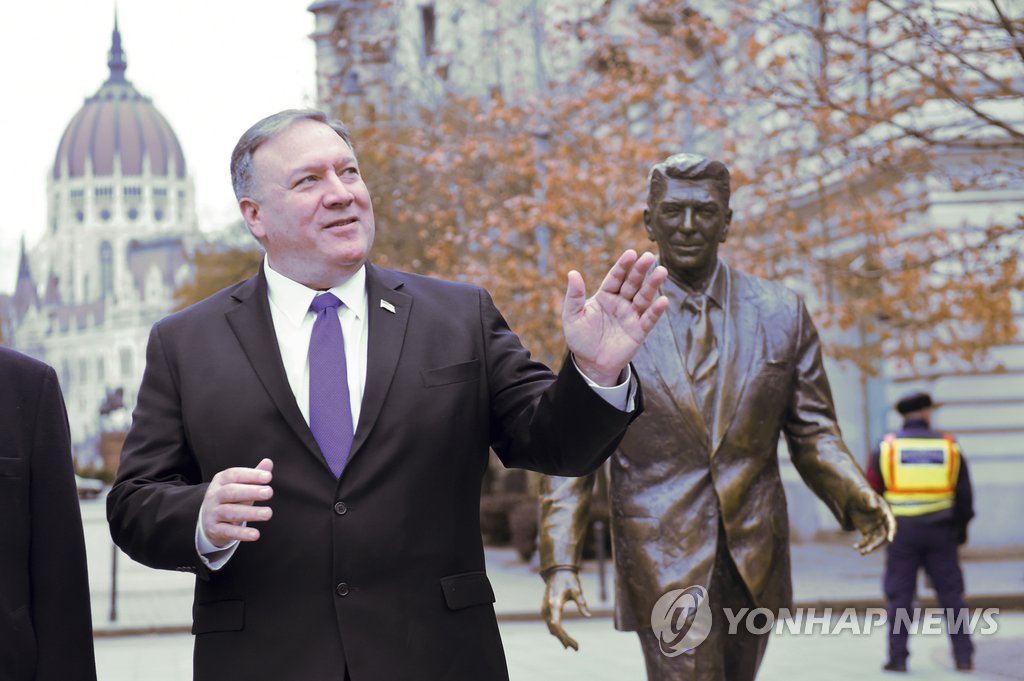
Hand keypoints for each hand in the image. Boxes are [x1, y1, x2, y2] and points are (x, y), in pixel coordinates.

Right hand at [200, 458, 273, 547]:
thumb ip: (254, 475)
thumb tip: (268, 462)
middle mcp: (214, 495)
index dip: (251, 475)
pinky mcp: (214, 529)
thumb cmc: (231, 499)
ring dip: (250, 513)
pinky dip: (242, 533)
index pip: (234, 474)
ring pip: (230, 512)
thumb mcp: (240, 486)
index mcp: (220, 481)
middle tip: (269, 492)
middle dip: (251, 492)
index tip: (268, 477)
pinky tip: (256, 534)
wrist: (208, 520)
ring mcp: (212, 513)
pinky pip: (228, 531)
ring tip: (268, 513)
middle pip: (231, 492)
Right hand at [542, 568, 590, 650]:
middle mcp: (547, 608)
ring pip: (552, 628)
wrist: (557, 572)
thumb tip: (589, 616)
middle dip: (565, 639)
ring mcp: (545, 610)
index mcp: (554, 603)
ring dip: (561, 637)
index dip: (561, 635)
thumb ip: (582, 603)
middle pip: (554, 629)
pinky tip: (566, 638)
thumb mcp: (577, 590)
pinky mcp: (546, 610)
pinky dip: (558, 632)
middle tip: (577, 648)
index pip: (556, 622)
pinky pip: (551, 625)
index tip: (567, 644)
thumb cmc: (569, 580)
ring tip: (574, 646)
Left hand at [563, 250, 668, 385]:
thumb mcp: (572, 317)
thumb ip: (574, 296)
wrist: (590, 364)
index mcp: (605, 296)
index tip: (631, 253)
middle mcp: (621, 303)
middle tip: (648, 257)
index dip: (623, 266)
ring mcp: (631, 316)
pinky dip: (656, 311)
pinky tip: (663, 300)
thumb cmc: (580, 339)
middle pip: (632, 283)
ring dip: (653, 285)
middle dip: (640, 270)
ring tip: (662, 271)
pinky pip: (649, 319)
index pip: (616, 277)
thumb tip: (572, 273)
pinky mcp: (639, 331)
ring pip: (644, 297)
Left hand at [849, 487, 895, 554]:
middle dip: (877, 544)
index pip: (891, 524)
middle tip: (869, 549)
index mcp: (885, 513)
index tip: (890, 539)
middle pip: (883, 536)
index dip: (892, 532)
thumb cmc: (862, 494)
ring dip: (870, 547)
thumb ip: (871, 500)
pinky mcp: (867, 531)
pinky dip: (862, 545)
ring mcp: (875, 528)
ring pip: (875, 541)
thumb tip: (875, 508)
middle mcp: (882, 523)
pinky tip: (855, 547)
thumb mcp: (866, 494)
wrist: (853, 497)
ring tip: (862, 553)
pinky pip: (866, 540)